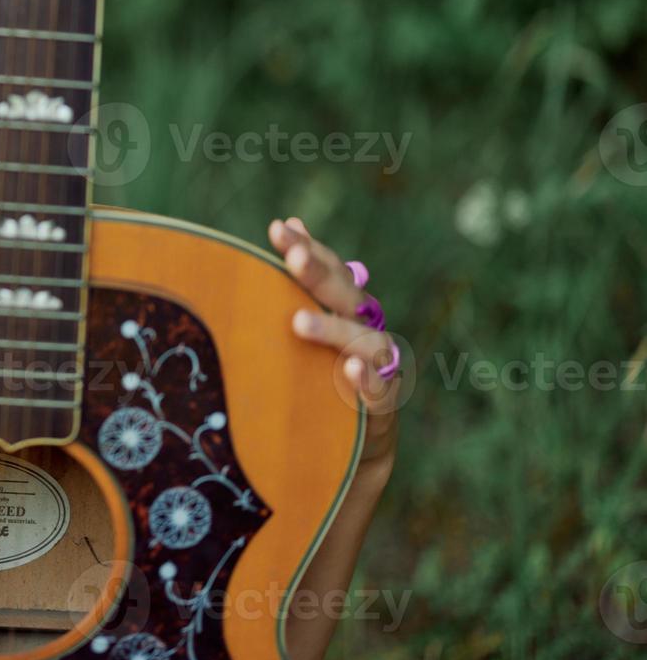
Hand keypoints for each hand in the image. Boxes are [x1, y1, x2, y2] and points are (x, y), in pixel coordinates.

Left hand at [268, 216, 398, 470]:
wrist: (353, 438)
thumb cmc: (324, 368)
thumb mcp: (311, 320)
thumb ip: (301, 279)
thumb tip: (288, 221)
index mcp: (346, 306)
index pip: (329, 269)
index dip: (307, 247)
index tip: (278, 229)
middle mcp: (365, 328)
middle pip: (346, 295)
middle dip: (319, 275)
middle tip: (292, 258)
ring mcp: (376, 366)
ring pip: (364, 341)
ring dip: (333, 329)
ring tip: (299, 322)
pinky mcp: (380, 405)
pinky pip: (378, 390)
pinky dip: (365, 379)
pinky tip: (348, 370)